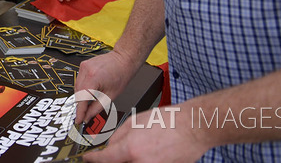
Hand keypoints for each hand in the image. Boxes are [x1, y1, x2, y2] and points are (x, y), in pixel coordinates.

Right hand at [75, 49, 141, 124]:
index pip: (81, 99)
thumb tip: (88, 116)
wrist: (123, 59)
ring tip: (89, 102)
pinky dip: (83, 88)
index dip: (79, 112)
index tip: (79, 120)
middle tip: (84, 114)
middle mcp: (85, 71)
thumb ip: (97, 108)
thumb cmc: (121, 74)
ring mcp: (83, 66)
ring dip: (81, 96)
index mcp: (93, 78)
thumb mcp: (110, 96)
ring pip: (77, 87)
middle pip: (77, 93)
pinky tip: (90, 91)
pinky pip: (79, 80)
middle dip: (80, 105)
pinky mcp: (83, 65)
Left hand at [84, 106, 207, 162]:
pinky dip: (140, 160)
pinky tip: (146, 152)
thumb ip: (118, 136)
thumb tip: (109, 146)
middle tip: (110, 153)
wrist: (193, 128)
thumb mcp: (135, 121)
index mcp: (131, 149)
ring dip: (126, 160)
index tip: (87, 158)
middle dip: (111, 160)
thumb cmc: (169, 122)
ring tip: (136, 148)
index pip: (103, 160)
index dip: (92, 159)